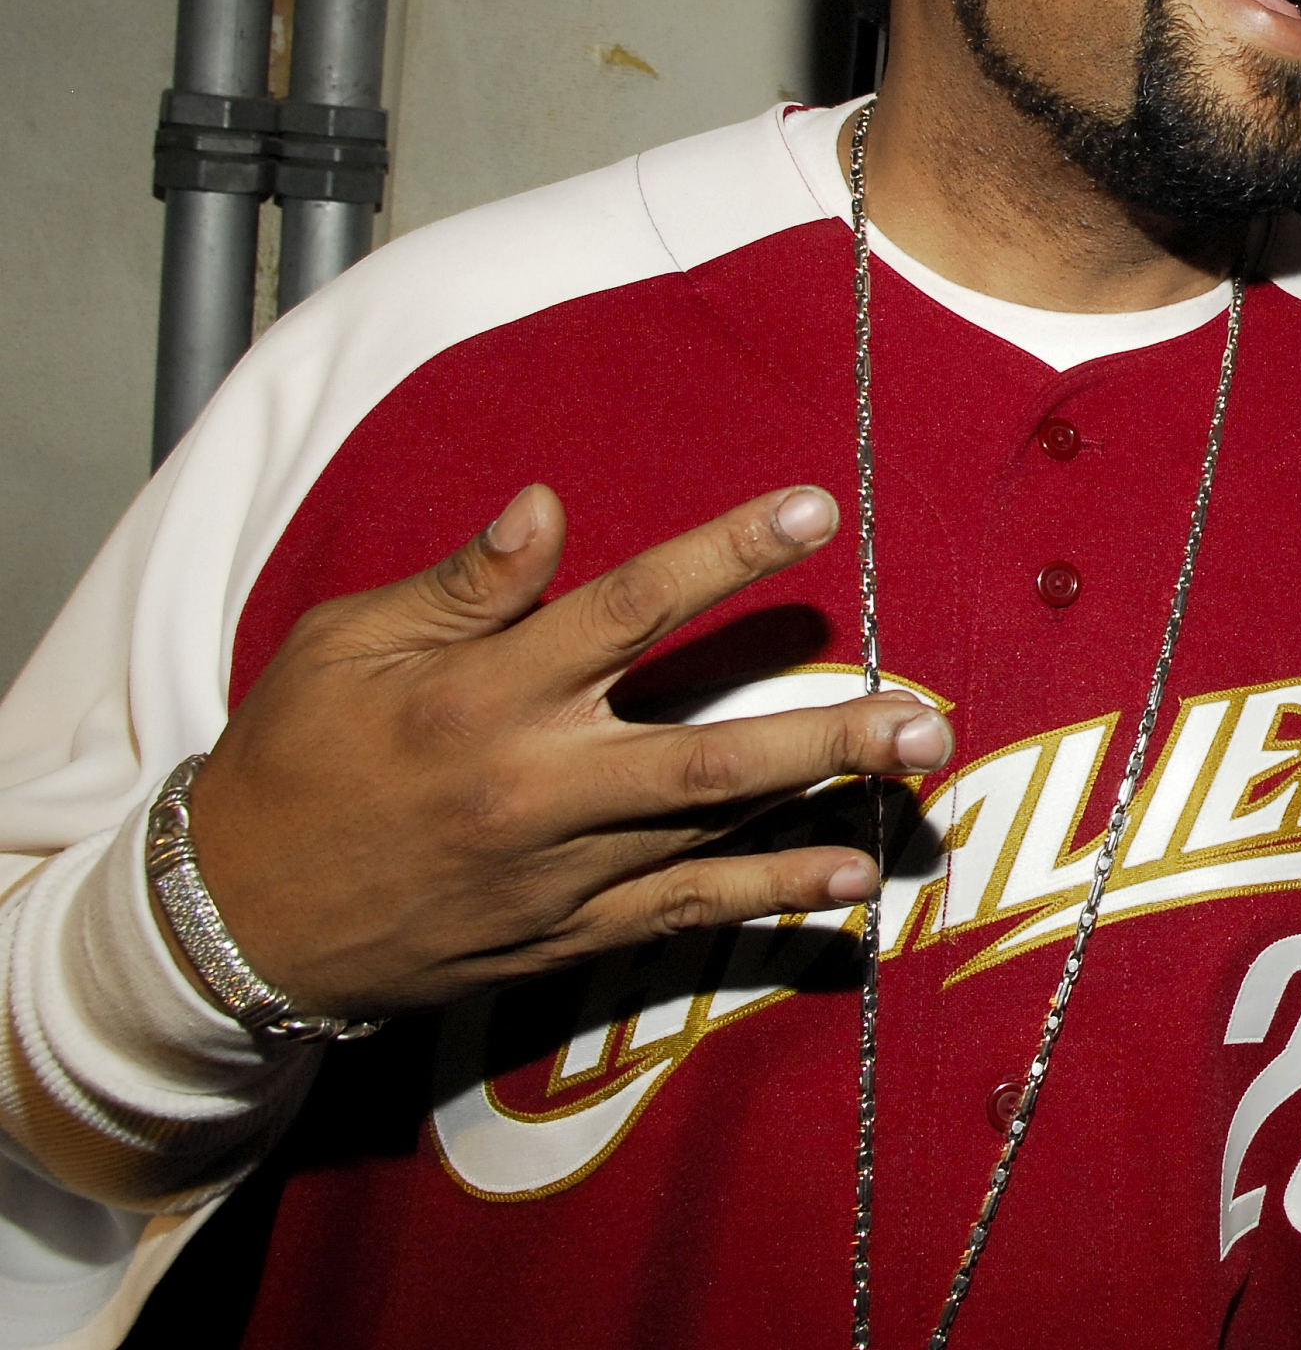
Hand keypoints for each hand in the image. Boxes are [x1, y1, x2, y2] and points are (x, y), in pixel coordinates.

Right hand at [181, 482, 950, 1020]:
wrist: (233, 926)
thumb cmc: (293, 759)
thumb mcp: (346, 646)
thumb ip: (463, 586)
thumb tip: (548, 506)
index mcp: (483, 695)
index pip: (628, 610)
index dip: (726, 555)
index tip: (815, 508)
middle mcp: (536, 785)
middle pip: (705, 752)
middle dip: (824, 733)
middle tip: (925, 716)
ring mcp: (558, 872)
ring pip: (712, 833)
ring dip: (823, 806)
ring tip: (918, 777)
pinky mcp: (564, 936)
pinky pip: (685, 914)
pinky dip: (771, 898)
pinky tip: (851, 884)